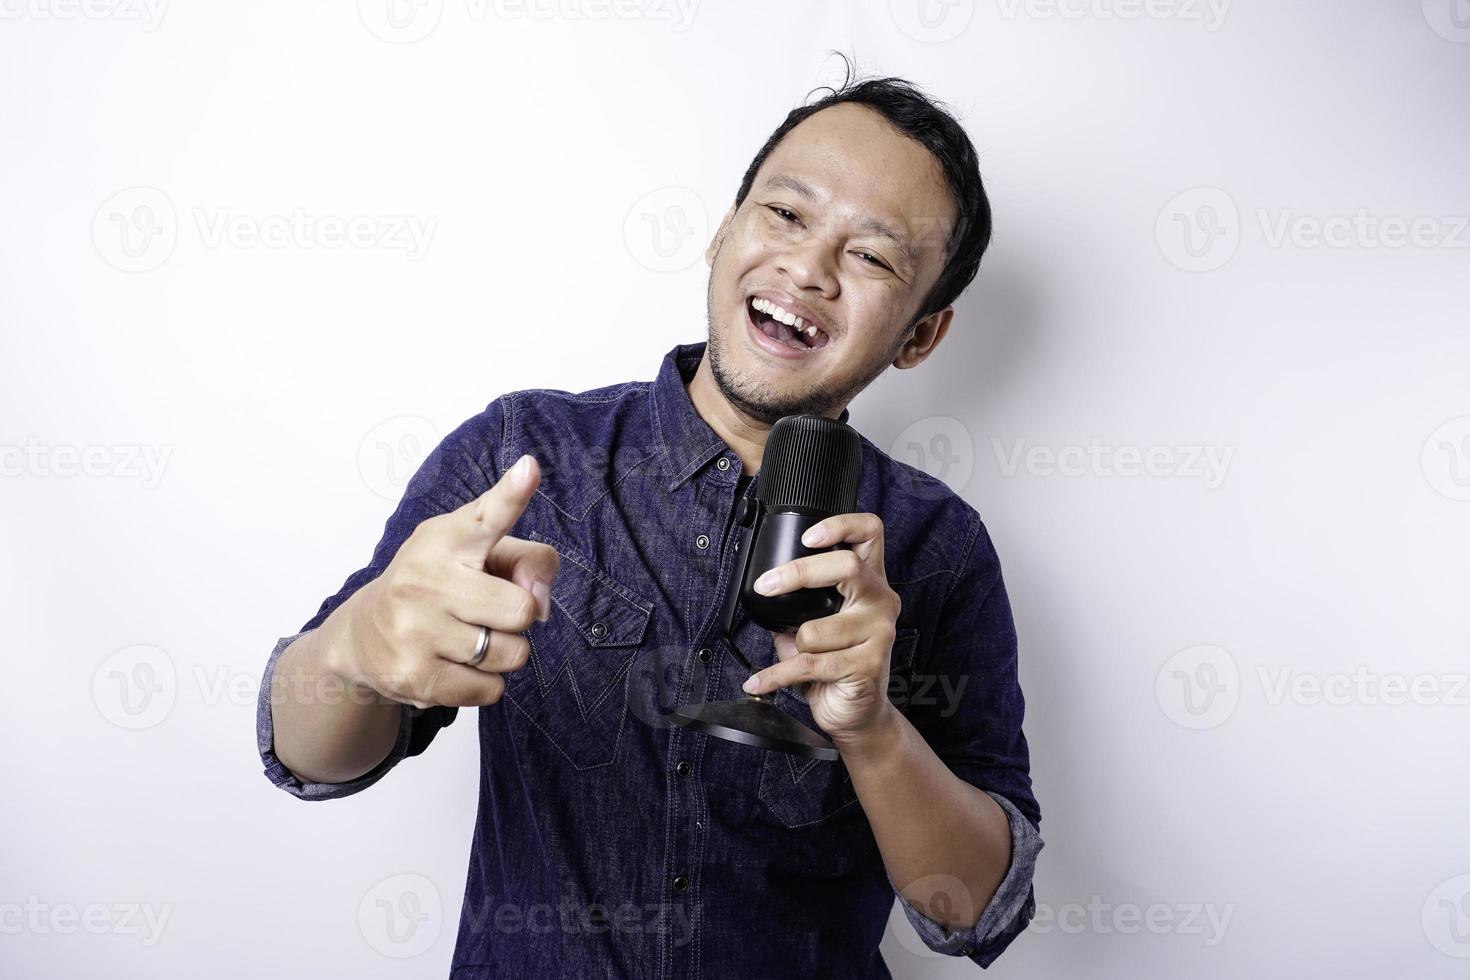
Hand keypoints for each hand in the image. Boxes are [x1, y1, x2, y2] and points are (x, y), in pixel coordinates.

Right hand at [336, 454, 558, 708]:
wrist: (362, 636)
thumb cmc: (438, 585)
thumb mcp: (478, 555)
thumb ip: (528, 563)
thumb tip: (542, 605)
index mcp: (448, 538)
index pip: (488, 514)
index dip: (512, 493)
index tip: (530, 469)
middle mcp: (426, 577)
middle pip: (522, 610)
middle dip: (516, 618)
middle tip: (484, 612)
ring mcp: (415, 628)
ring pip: (511, 654)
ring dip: (501, 654)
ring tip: (464, 638)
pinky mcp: (412, 675)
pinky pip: (490, 690)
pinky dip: (483, 684)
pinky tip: (452, 665)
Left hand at [740, 512, 901, 742]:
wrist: (858, 713)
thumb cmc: (837, 662)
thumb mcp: (817, 622)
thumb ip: (798, 603)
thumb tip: (765, 590)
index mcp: (870, 581)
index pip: (869, 533)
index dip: (840, 525)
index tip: (807, 536)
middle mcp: (880, 601)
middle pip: (846, 567)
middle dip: (798, 573)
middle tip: (766, 585)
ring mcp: (879, 633)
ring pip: (814, 629)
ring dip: (792, 647)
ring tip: (794, 657)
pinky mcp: (868, 665)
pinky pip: (809, 664)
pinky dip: (775, 676)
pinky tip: (758, 682)